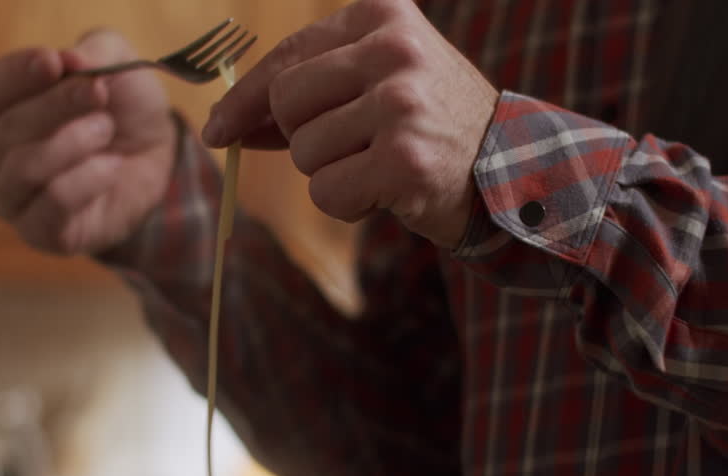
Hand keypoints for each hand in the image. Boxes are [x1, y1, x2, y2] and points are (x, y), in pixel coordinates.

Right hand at [0, 30, 177, 253]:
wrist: (158, 156)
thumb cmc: (121, 108)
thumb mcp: (115, 63)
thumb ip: (93, 52)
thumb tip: (70, 63)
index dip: (13, 77)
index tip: (53, 62)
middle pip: (1, 132)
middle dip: (53, 107)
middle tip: (97, 94)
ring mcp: (16, 200)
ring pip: (20, 171)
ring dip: (69, 144)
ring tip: (105, 129)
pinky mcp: (44, 233)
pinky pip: (50, 206)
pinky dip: (85, 181)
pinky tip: (112, 167)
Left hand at [201, 0, 496, 247]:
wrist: (510, 170)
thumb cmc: (431, 125)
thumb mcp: (381, 80)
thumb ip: (312, 88)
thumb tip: (225, 120)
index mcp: (383, 17)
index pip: (286, 57)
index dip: (244, 99)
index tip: (217, 128)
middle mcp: (393, 51)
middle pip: (286, 103)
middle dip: (303, 137)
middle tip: (351, 146)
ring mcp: (400, 105)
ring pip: (304, 153)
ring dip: (331, 174)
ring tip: (380, 165)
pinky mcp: (402, 161)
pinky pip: (326, 192)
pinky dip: (347, 205)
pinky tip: (386, 192)